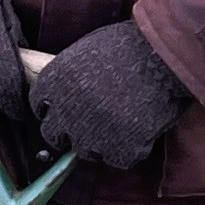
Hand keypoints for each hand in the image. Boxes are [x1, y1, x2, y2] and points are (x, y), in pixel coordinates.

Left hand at [30, 20, 190, 169]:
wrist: (165, 57)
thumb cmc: (130, 45)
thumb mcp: (87, 50)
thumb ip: (68, 75)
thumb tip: (64, 92)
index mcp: (54, 82)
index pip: (38, 105)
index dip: (54, 107)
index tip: (66, 107)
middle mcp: (66, 112)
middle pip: (53, 134)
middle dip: (68, 130)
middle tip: (90, 123)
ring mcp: (91, 135)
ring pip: (84, 151)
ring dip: (97, 142)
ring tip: (120, 123)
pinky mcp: (118, 151)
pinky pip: (115, 159)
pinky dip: (127, 150)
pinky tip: (138, 131)